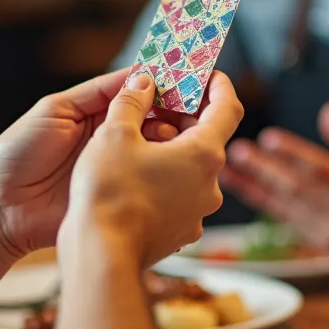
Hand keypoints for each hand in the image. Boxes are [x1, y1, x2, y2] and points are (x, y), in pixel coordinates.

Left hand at [0, 67, 186, 258]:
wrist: (1, 207)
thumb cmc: (18, 153)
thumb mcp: (54, 110)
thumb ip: (96, 93)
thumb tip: (139, 75)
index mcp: (94, 112)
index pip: (134, 92)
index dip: (159, 83)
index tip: (185, 75)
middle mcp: (110, 137)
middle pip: (152, 119)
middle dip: (174, 111)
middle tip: (193, 109)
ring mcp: (116, 167)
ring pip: (155, 148)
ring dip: (171, 139)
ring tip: (179, 137)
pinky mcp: (118, 194)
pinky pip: (147, 180)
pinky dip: (164, 171)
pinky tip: (174, 164)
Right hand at [59, 72, 244, 267]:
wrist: (100, 254)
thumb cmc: (109, 192)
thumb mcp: (114, 133)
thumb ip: (131, 101)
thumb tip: (142, 82)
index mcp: (204, 154)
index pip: (228, 107)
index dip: (219, 84)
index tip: (207, 73)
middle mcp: (210, 184)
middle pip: (207, 139)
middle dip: (184, 118)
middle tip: (158, 103)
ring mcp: (197, 212)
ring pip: (191, 169)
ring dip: (172, 150)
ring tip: (138, 142)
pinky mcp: (180, 232)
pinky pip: (179, 195)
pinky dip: (165, 179)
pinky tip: (135, 177)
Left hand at [221, 102, 328, 251]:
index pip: (321, 168)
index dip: (294, 153)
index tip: (269, 138)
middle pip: (298, 188)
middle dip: (266, 169)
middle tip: (239, 151)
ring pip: (286, 205)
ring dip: (256, 186)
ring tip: (231, 168)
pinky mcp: (319, 241)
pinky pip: (285, 218)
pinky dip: (261, 201)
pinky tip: (242, 186)